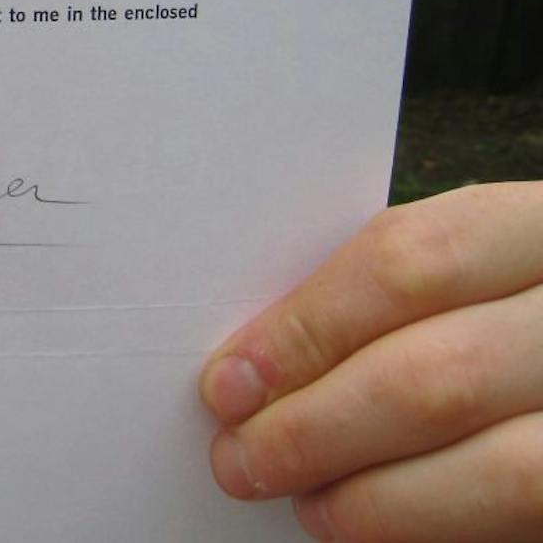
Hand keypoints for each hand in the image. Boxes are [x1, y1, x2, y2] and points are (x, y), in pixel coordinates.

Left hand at [200, 180, 542, 541]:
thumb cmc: (487, 313)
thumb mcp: (462, 275)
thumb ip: (385, 302)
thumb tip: (254, 370)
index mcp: (535, 229)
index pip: (411, 261)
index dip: (307, 327)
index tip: (230, 380)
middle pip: (442, 373)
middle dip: (316, 426)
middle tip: (239, 456)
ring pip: (500, 471)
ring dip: (372, 497)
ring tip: (300, 499)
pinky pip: (524, 520)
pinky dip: (427, 525)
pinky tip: (365, 521)